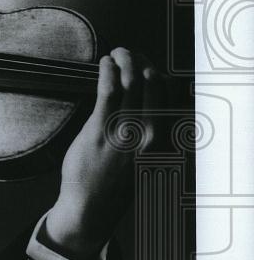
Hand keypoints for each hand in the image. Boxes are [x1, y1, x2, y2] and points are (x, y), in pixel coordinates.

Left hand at [44, 47, 164, 259]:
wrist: (91, 207)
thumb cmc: (115, 184)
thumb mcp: (145, 161)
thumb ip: (150, 137)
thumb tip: (150, 111)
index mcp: (162, 139)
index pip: (168, 95)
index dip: (157, 71)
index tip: (146, 63)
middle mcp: (150, 133)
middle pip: (153, 83)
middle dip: (143, 60)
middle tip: (129, 53)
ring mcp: (125, 131)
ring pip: (133, 82)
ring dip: (126, 59)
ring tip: (117, 53)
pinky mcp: (100, 130)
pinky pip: (109, 91)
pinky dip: (109, 70)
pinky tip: (105, 63)